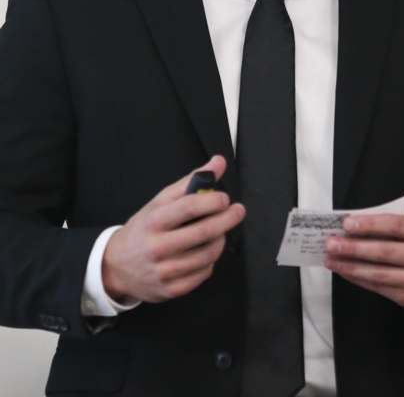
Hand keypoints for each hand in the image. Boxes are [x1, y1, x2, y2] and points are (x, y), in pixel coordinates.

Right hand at [102, 155, 244, 303]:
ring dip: (221, 239)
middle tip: (237, 211)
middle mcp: (158, 246)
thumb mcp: (160, 201)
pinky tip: (206, 251)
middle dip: (228, 219)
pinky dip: (211, 260)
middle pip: (204, 232)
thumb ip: (191, 181)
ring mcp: (164, 270)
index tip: (224, 198)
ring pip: (208, 254)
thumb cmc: (144, 228)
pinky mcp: (171, 289)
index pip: (189, 207)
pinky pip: (204, 273)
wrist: (116, 265)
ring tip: (220, 231)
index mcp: (154, 220)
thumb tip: (218, 162)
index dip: (213, 201)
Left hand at [324, 212, 403, 307]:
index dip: (369, 225)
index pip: (395, 226)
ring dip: (350, 267)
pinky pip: (379, 288)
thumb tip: (348, 226)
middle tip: (330, 244)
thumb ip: (383, 223)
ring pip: (379, 274)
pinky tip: (344, 270)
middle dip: (353, 248)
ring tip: (330, 260)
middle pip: (385, 252)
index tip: (346, 224)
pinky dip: (358, 279)